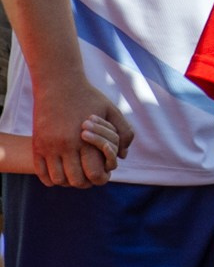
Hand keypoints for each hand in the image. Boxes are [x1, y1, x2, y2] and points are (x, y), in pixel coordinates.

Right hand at [30, 72, 131, 187]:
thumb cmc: (89, 98)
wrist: (59, 84)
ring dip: (67, 181)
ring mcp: (49, 146)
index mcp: (86, 140)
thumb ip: (124, 132)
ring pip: (58, 179)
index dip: (101, 177)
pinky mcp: (37, 145)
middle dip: (85, 182)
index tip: (103, 173)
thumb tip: (123, 155)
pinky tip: (59, 172)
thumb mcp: (112, 111)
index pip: (94, 174)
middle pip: (76, 180)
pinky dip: (50, 178)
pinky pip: (41, 172)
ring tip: (75, 174)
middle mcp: (66, 146)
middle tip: (89, 176)